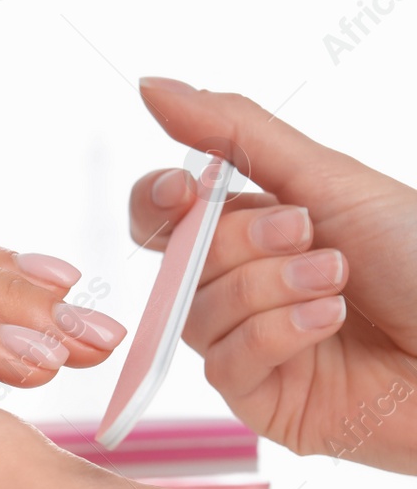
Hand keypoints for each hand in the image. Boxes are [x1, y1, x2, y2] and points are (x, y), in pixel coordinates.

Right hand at [132, 79, 416, 473]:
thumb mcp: (328, 179)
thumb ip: (234, 132)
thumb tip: (151, 87)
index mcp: (257, 231)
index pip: (164, 216)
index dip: (157, 202)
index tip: (183, 190)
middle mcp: (245, 288)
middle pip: (177, 262)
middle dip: (239, 242)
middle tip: (308, 233)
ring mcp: (251, 346)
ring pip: (197, 314)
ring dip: (268, 288)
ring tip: (336, 282)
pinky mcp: (263, 401)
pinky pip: (224, 365)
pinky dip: (276, 334)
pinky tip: (329, 322)